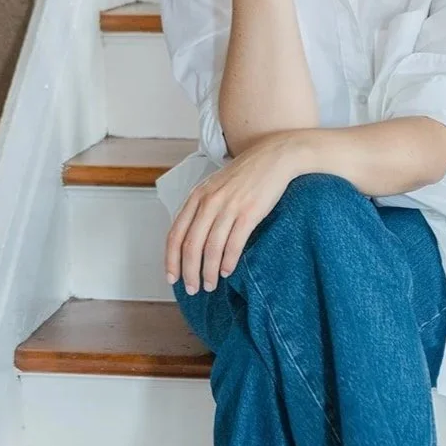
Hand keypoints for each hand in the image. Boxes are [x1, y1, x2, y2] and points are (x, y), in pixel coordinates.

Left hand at [164, 133, 301, 293]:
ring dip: (209, 272)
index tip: (172, 277)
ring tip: (210, 285)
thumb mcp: (215, 185)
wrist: (274, 157)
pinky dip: (228, 262)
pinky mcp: (248, 213)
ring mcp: (228, 207)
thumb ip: (202, 206)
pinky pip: (233, 244)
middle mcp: (208, 201)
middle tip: (193, 289)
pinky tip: (228, 272)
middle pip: (191, 245)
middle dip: (189, 272)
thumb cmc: (246, 173)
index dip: (171, 260)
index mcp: (197, 195)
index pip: (175, 234)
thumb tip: (193, 237)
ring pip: (211, 249)